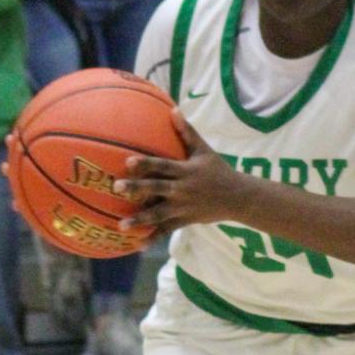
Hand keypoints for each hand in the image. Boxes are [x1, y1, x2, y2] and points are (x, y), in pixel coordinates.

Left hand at [116, 113, 241, 231]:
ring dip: (140, 220)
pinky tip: (138, 245)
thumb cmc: (218, 170)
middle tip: (117, 188)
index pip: (164, 165)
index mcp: (186, 171)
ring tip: (121, 225)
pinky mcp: (184, 220)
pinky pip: (167, 230)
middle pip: (156, 189)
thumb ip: (187, 132)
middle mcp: (183, 190)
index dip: (147, 163)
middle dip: (137, 189)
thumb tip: (173, 109)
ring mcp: (183, 207)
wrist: (238, 197)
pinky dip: (153, 238)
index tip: (128, 161)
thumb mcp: (204, 150)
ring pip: (159, 214)